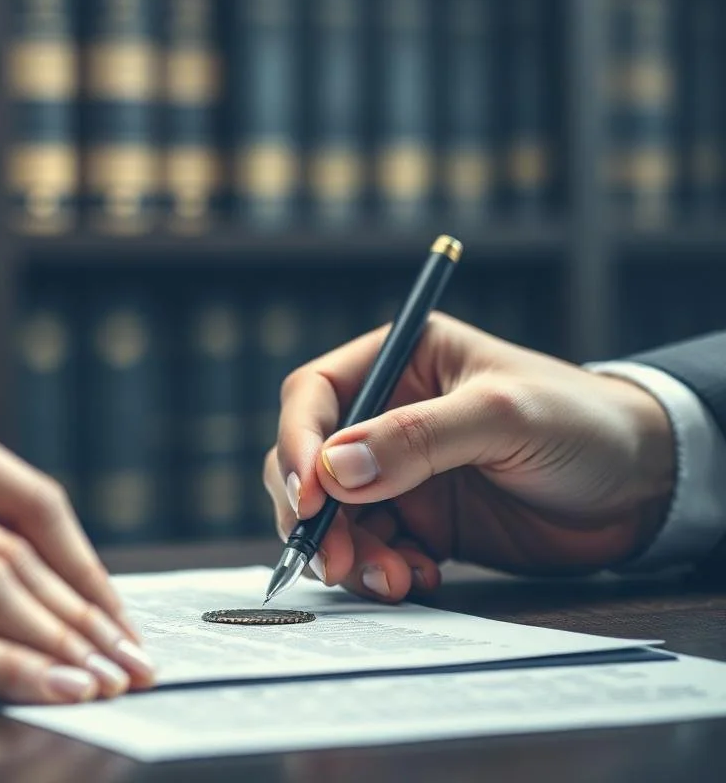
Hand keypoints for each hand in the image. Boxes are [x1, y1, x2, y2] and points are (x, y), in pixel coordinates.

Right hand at [265, 313, 675, 602]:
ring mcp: (402, 469)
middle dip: (314, 510)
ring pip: (336, 511)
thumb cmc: (581, 422)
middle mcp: (389, 413)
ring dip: (347, 549)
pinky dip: (380, 568)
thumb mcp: (503, 415)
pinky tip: (416, 578)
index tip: (308, 496)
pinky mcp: (421, 517)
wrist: (641, 486)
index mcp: (400, 361)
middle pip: (311, 458)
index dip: (299, 441)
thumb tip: (334, 470)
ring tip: (389, 579)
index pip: (317, 393)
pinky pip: (374, 545)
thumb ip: (418, 437)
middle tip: (334, 557)